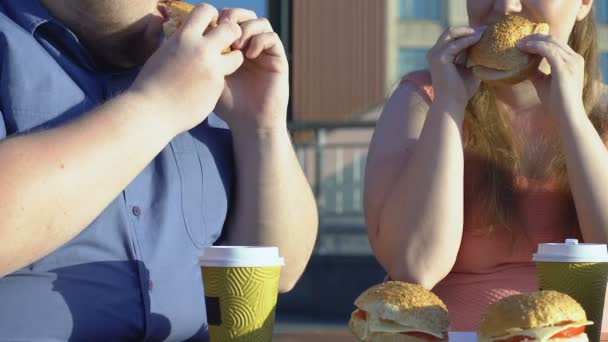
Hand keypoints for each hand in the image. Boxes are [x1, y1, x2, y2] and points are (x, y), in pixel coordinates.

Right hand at [130, 4, 243, 134]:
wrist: (152, 111)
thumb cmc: (151, 83)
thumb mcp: (162, 52)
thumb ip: (177, 40)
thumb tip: (173, 24)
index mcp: (184, 37)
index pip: (207, 10)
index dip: (213, 16)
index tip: (211, 26)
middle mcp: (201, 50)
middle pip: (232, 29)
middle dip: (232, 34)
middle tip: (227, 44)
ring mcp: (212, 70)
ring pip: (238, 57)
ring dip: (234, 59)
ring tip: (221, 67)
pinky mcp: (217, 88)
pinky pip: (226, 78)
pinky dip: (219, 81)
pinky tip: (205, 88)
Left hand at [214, 9, 288, 132]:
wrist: (249, 124)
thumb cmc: (228, 104)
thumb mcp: (211, 76)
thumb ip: (206, 55)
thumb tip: (192, 33)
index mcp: (233, 47)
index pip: (228, 19)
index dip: (218, 18)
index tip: (207, 30)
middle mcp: (250, 46)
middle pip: (244, 15)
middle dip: (232, 17)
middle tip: (221, 30)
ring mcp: (265, 52)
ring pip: (260, 22)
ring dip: (246, 28)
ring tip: (236, 46)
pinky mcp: (278, 59)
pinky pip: (271, 38)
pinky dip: (259, 40)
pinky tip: (248, 55)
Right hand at [427, 26, 484, 107]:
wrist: (452, 104)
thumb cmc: (461, 91)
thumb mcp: (470, 70)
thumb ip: (473, 58)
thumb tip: (487, 49)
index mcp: (440, 56)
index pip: (453, 38)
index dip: (468, 33)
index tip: (485, 31)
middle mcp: (434, 53)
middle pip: (450, 32)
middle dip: (468, 29)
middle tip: (486, 29)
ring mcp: (435, 54)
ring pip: (451, 33)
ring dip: (469, 31)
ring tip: (484, 32)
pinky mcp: (439, 58)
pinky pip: (456, 44)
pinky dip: (468, 39)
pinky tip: (480, 38)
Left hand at [517, 34, 584, 116]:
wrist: (567, 115)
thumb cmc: (557, 102)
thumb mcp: (543, 83)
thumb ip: (536, 73)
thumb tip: (522, 66)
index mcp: (573, 61)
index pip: (556, 43)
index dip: (540, 39)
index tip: (524, 41)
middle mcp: (575, 58)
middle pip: (553, 39)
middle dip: (535, 37)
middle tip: (518, 40)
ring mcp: (571, 62)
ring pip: (550, 43)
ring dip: (533, 41)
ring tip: (518, 43)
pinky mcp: (564, 68)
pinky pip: (548, 51)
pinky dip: (535, 47)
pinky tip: (524, 48)